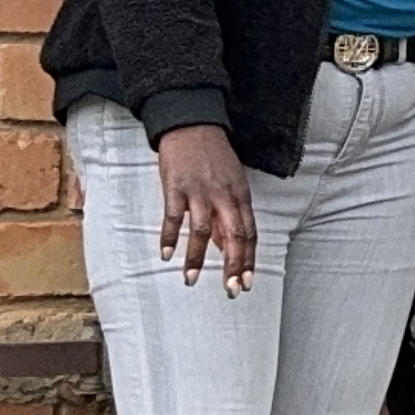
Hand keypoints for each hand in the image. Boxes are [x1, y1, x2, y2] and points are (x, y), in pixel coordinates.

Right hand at [152, 124, 255, 290]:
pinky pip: (172, 217)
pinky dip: (169, 237)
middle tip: (230, 290)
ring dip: (197, 258)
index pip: (249, 234)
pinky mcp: (175, 187)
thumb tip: (227, 247)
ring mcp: (199, 192)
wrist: (192, 124)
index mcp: (240, 196)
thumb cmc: (213, 157)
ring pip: (202, 231)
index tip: (247, 282)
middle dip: (233, 266)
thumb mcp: (231, 183)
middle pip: (234, 236)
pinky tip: (166, 254)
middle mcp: (224, 196)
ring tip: (191, 280)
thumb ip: (229, 215)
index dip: (248, 259)